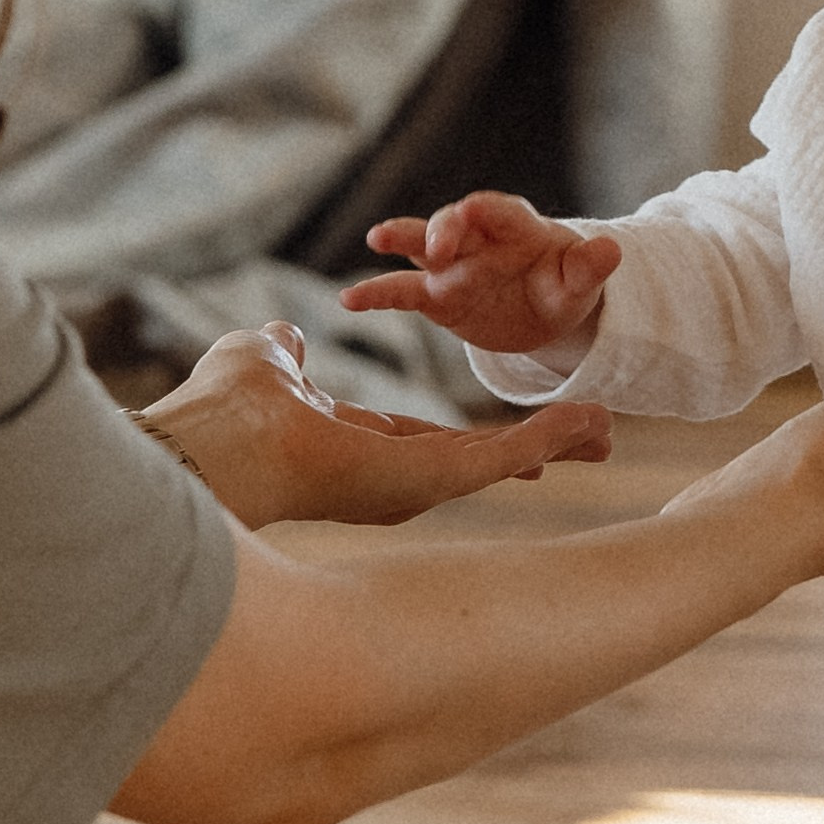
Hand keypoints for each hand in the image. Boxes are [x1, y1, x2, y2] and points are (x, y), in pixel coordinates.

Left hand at [140, 320, 609, 529]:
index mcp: (355, 452)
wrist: (220, 445)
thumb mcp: (262, 360)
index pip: (424, 445)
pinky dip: (547, 437)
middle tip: (589, 441)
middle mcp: (389, 478)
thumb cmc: (224, 409)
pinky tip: (587, 424)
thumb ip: (282, 354)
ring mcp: (412, 484)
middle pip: (476, 461)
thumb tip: (285, 338)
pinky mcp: (431, 479)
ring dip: (553, 445)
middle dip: (534, 450)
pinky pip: (501, 455)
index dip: (470, 441)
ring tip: (603, 432)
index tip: (512, 443)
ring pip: (497, 462)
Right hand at [340, 191, 621, 357]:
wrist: (544, 312)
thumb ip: (591, 267)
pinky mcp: (435, 296)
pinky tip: (349, 300)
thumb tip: (612, 249)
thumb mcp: (581, 281)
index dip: (486, 211)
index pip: (500, 211)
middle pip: (454, 223)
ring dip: (401, 239)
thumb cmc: (564, 285)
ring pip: (420, 246)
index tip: (472, 211)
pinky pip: (402, 292)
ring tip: (378, 238)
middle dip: (443, 229)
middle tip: (438, 245)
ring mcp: (452, 266)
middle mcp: (478, 240)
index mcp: (518, 228)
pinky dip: (376, 294)